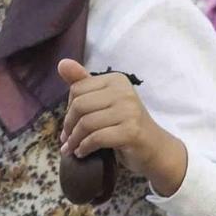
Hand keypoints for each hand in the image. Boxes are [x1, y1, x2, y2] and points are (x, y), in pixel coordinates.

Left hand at [57, 59, 187, 195]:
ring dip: (74, 140)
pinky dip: (85, 148)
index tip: (70, 124)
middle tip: (67, 140)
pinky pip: (97, 138)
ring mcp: (129, 111)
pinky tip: (82, 153)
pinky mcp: (131, 131)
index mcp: (116, 80)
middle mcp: (124, 91)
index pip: (77, 89)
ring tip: (72, 148)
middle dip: (69, 125)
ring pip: (86, 123)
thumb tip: (61, 63)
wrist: (154, 148)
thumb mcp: (104, 102)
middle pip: (79, 105)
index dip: (68, 109)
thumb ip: (83, 83)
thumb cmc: (126, 125)